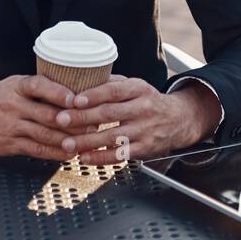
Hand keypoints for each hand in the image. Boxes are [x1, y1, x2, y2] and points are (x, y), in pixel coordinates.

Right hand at [0, 74, 80, 161]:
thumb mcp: (12, 85)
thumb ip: (38, 89)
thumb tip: (72, 92)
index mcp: (16, 86)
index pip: (39, 86)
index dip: (58, 92)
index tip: (76, 98)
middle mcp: (13, 105)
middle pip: (48, 114)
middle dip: (74, 121)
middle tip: (94, 123)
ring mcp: (10, 126)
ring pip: (44, 134)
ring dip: (68, 139)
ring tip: (85, 141)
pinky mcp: (8, 144)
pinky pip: (36, 150)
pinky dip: (54, 152)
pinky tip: (67, 153)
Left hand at [51, 75, 221, 165]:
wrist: (179, 120)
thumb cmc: (149, 101)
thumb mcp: (136, 86)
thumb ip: (112, 84)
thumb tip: (81, 81)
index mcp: (139, 89)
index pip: (114, 91)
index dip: (93, 95)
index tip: (74, 100)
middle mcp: (143, 108)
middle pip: (110, 113)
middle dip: (83, 117)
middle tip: (61, 120)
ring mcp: (145, 130)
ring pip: (112, 137)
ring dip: (87, 141)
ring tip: (66, 144)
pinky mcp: (145, 148)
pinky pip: (120, 155)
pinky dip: (101, 158)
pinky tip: (85, 158)